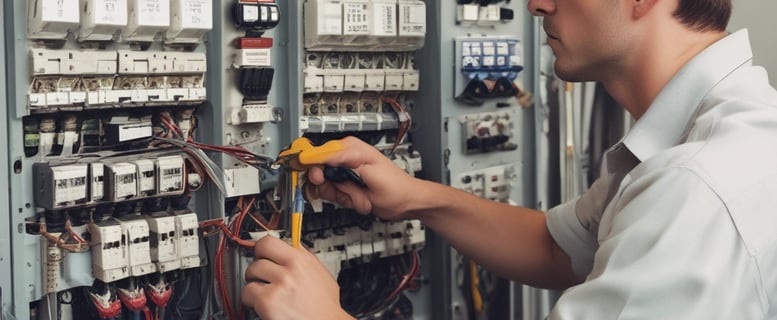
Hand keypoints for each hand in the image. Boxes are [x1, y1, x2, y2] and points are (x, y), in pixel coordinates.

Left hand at [242, 236, 352, 319]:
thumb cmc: (324, 305)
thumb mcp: (321, 273)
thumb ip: (304, 257)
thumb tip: (291, 245)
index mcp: (302, 260)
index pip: (270, 241)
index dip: (262, 247)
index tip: (261, 253)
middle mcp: (291, 269)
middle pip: (258, 256)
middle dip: (258, 266)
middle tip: (263, 275)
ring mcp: (279, 284)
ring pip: (250, 273)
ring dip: (254, 282)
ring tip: (264, 291)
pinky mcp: (268, 301)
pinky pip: (247, 292)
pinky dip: (250, 299)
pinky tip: (262, 303)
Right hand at [298, 136, 419, 219]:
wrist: (406, 202)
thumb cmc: (396, 187)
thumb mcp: (368, 172)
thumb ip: (342, 161)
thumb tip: (316, 155)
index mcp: (349, 148)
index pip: (317, 154)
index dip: (315, 169)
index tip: (319, 180)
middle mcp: (344, 158)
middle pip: (318, 173)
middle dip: (333, 188)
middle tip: (351, 192)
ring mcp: (343, 172)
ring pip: (325, 187)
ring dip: (342, 197)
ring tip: (361, 196)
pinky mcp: (344, 184)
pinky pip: (332, 194)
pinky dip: (345, 201)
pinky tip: (359, 199)